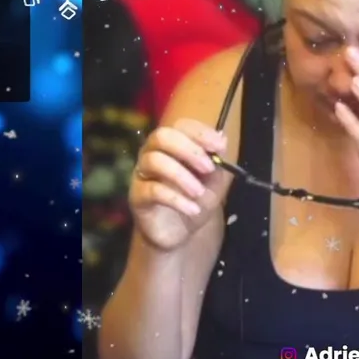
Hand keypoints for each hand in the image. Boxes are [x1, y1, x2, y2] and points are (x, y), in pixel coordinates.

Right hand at [129, 119, 233, 250]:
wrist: (182, 232)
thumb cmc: (196, 199)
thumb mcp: (215, 182)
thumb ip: (218, 162)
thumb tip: (222, 138)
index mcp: (174, 144)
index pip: (181, 126)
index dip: (200, 133)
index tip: (220, 146)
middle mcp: (153, 153)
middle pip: (162, 136)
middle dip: (188, 149)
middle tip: (208, 168)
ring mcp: (142, 174)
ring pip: (154, 161)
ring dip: (182, 176)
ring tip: (199, 193)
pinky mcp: (137, 196)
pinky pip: (152, 190)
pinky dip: (176, 199)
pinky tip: (193, 209)